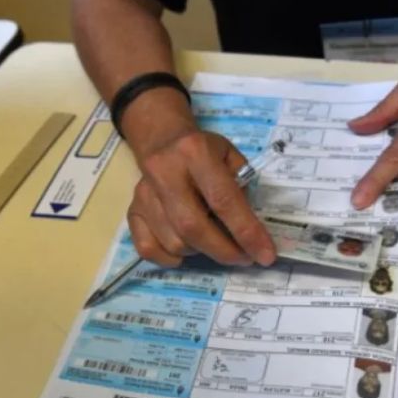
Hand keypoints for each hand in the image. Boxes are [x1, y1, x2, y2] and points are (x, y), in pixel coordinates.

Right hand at [127, 130, 276, 266]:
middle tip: (244, 258)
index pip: (223, 199)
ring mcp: (144, 194)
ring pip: (174, 242)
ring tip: (213, 241)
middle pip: (193, 227)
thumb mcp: (231, 156)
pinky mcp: (132, 210)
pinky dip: (170, 257)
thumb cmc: (204, 151)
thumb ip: (243, 188)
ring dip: (200, 252)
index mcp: (195, 152)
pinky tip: (186, 248)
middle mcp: (165, 172)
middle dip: (224, 251)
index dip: (246, 232)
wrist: (161, 139)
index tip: (265, 255)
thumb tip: (250, 231)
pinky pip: (149, 249)